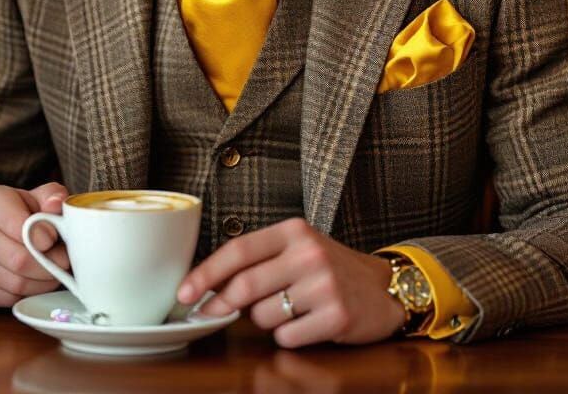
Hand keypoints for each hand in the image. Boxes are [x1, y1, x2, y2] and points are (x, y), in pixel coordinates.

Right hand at [0, 182, 69, 305]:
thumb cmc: (24, 211)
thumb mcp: (41, 196)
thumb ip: (53, 196)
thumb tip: (56, 205)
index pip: (19, 225)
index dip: (44, 237)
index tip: (55, 240)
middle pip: (19, 260)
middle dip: (49, 265)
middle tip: (64, 262)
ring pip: (15, 284)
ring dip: (43, 283)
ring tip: (54, 271)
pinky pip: (7, 299)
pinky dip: (29, 294)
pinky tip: (37, 281)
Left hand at [176, 218, 404, 346]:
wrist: (382, 288)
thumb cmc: (329, 268)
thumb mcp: (297, 249)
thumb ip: (260, 259)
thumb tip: (209, 286)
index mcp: (294, 231)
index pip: (239, 251)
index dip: (206, 273)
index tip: (185, 291)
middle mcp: (309, 253)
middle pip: (245, 286)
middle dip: (221, 304)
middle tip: (212, 312)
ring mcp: (325, 284)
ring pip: (264, 315)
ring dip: (264, 320)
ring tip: (288, 309)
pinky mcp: (337, 316)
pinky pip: (288, 336)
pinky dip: (288, 336)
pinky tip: (306, 324)